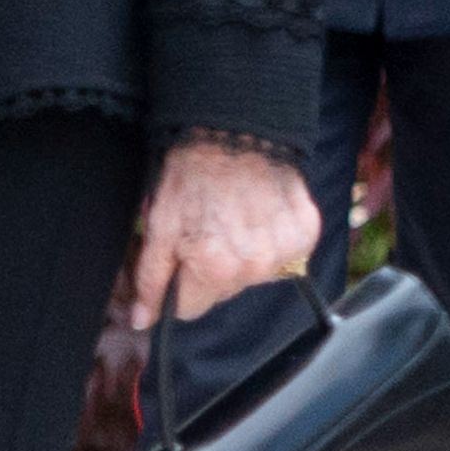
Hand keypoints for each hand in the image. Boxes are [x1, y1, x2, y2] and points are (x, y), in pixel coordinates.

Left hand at [127, 136, 317, 329]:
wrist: (235, 130)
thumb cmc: (192, 174)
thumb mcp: (159, 225)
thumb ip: (151, 279)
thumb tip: (143, 320)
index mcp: (216, 270)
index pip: (189, 309)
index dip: (178, 285)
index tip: (178, 258)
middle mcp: (255, 269)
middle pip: (222, 291)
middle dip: (209, 268)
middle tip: (205, 228)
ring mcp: (285, 252)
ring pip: (253, 274)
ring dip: (242, 255)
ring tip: (232, 216)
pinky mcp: (306, 235)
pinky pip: (282, 254)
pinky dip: (269, 239)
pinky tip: (256, 212)